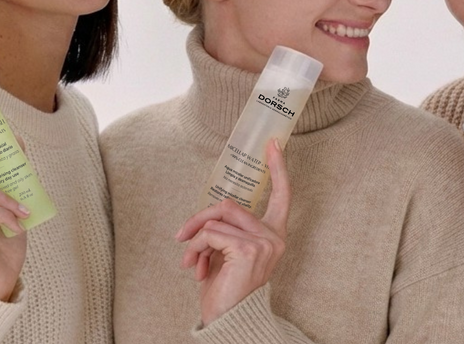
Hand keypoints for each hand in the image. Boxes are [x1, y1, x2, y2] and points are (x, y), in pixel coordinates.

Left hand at [175, 140, 290, 325]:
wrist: (228, 319)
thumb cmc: (226, 287)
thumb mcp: (227, 251)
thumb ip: (226, 229)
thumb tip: (209, 214)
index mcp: (273, 235)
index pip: (282, 196)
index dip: (278, 169)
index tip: (274, 144)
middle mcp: (274, 237)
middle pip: (229, 205)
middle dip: (199, 219)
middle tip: (182, 237)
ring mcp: (264, 243)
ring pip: (217, 218)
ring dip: (196, 238)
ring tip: (192, 260)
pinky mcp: (249, 249)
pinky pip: (210, 233)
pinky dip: (196, 248)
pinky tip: (197, 268)